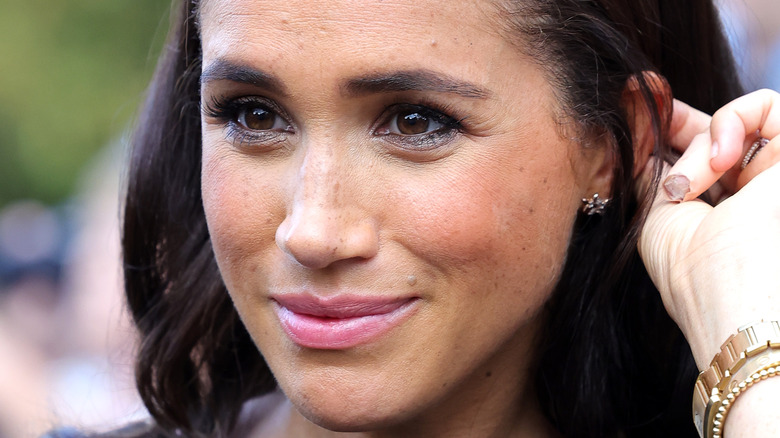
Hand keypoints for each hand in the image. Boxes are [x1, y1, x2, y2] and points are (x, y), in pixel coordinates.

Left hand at [637, 89, 779, 368]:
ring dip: (702, 140)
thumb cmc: (697, 275)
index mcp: (719, 214)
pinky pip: (773, 107)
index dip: (666, 132)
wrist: (746, 305)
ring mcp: (776, 179)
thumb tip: (638, 135)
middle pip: (712, 136)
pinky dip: (734, 120)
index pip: (694, 160)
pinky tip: (719, 160)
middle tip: (644, 106)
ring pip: (739, 123)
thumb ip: (651, 175)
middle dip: (673, 120)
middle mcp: (752, 195)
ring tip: (689, 183)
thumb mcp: (658, 221)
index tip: (636, 113)